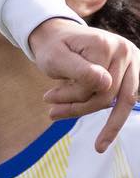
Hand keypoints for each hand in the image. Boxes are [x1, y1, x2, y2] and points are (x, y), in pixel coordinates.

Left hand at [28, 18, 139, 150]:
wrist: (57, 35)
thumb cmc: (53, 47)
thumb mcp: (55, 57)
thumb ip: (79, 70)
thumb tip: (106, 83)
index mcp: (106, 45)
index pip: (95, 85)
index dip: (71, 96)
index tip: (47, 98)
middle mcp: (126, 52)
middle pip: (107, 95)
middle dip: (78, 105)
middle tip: (51, 111)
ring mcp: (133, 62)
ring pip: (116, 102)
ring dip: (89, 111)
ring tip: (62, 118)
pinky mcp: (133, 73)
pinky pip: (125, 101)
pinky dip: (110, 120)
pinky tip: (101, 143)